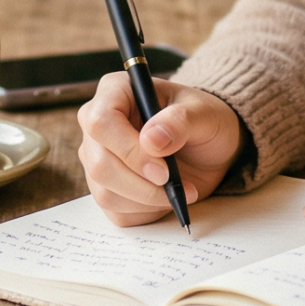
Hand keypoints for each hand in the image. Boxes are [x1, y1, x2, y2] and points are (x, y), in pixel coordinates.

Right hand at [76, 75, 244, 225]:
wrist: (208, 147)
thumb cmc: (202, 120)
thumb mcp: (203, 113)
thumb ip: (180, 121)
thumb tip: (151, 140)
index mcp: (115, 92)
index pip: (100, 122)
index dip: (129, 150)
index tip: (163, 169)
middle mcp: (97, 125)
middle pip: (99, 164)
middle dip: (140, 183)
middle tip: (173, 183)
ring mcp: (97, 158)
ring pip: (105, 193)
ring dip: (147, 199)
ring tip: (179, 189)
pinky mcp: (107, 188)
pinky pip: (116, 213)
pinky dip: (146, 211)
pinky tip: (166, 197)